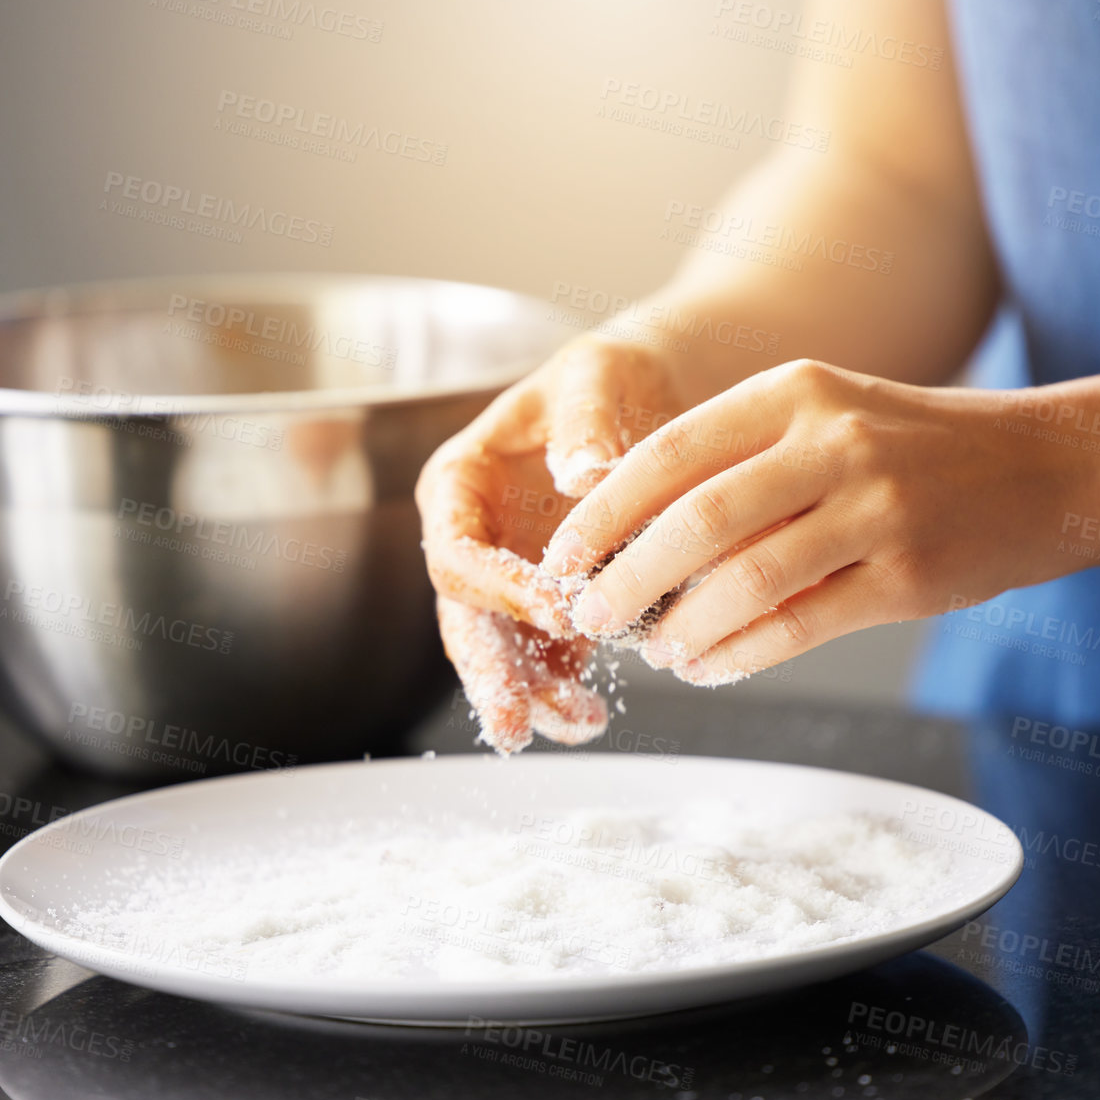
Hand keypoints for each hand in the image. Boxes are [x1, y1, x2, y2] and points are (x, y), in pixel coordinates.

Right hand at [415, 335, 691, 750]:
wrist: (641, 396)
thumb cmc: (605, 377)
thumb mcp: (594, 376)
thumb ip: (585, 422)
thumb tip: (584, 474)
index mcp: (461, 483)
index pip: (458, 549)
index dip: (498, 587)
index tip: (557, 612)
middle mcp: (477, 537)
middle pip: (468, 617)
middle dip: (492, 674)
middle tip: (514, 723)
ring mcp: (511, 576)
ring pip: (505, 648)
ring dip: (534, 692)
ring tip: (578, 724)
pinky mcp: (552, 602)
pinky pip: (549, 656)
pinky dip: (566, 688)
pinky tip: (593, 716)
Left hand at [540, 359, 1099, 684]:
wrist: (1047, 466)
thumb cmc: (916, 447)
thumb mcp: (828, 415)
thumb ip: (742, 458)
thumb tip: (634, 533)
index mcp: (796, 392)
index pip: (668, 453)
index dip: (601, 513)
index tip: (562, 557)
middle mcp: (832, 441)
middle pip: (695, 521)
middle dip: (625, 577)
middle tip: (589, 614)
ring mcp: (876, 508)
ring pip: (744, 580)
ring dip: (681, 627)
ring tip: (654, 650)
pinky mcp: (908, 575)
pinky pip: (799, 625)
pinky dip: (739, 654)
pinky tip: (710, 666)